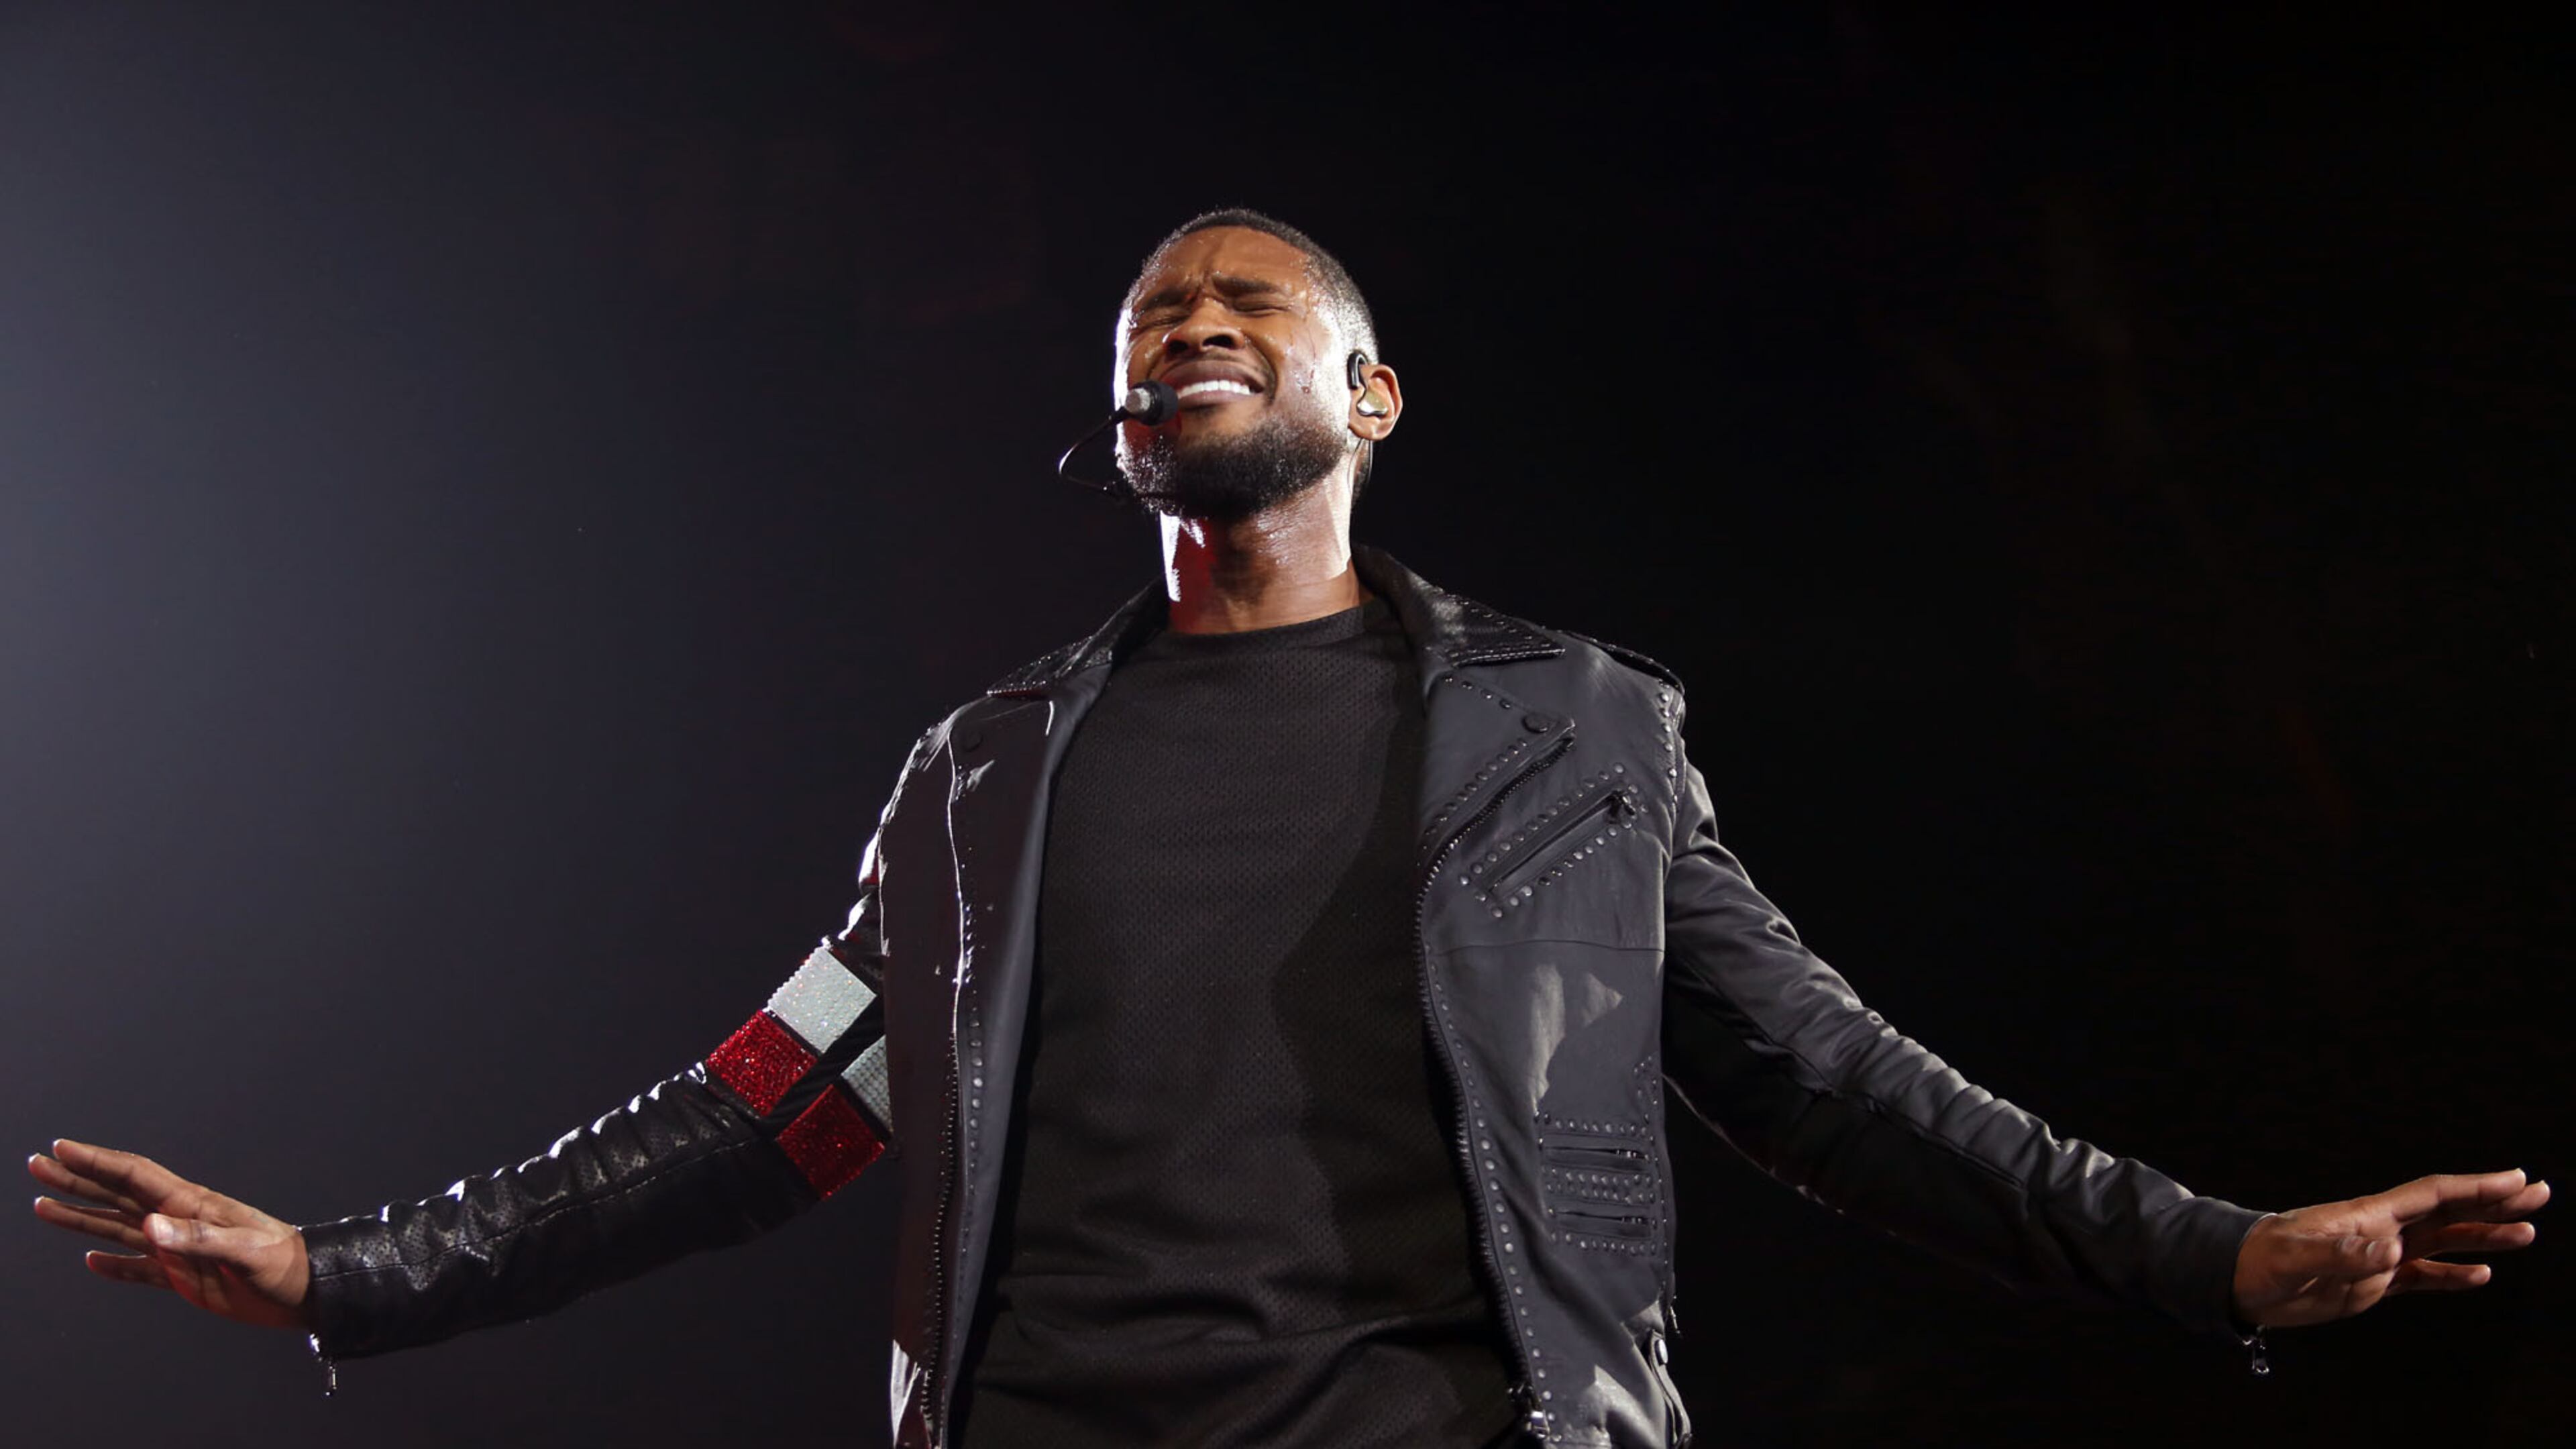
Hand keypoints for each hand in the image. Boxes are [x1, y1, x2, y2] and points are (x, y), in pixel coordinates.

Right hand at [29, 1138, 312, 1331]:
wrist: (304, 1291)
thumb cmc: (282, 1264)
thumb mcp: (244, 1251)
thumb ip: (197, 1240)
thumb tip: (149, 1227)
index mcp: (192, 1205)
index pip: (134, 1176)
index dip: (97, 1161)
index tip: (62, 1148)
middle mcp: (178, 1221)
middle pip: (116, 1195)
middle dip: (76, 1179)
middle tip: (37, 1165)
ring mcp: (177, 1249)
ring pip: (118, 1228)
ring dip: (81, 1217)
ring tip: (43, 1206)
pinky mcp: (182, 1277)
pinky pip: (139, 1268)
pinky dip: (114, 1265)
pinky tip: (91, 1261)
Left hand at [2232, 1168, 2547, 1327]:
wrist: (2237, 1282)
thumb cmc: (2259, 1262)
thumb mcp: (2294, 1258)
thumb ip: (2339, 1253)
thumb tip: (2390, 1252)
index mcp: (2367, 1216)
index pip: (2432, 1195)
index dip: (2474, 1186)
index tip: (2515, 1177)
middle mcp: (2380, 1230)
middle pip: (2449, 1212)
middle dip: (2494, 1202)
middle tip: (2540, 1193)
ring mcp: (2378, 1257)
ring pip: (2443, 1243)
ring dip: (2484, 1238)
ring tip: (2528, 1233)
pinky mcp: (2371, 1285)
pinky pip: (2422, 1278)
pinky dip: (2453, 1277)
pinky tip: (2481, 1276)